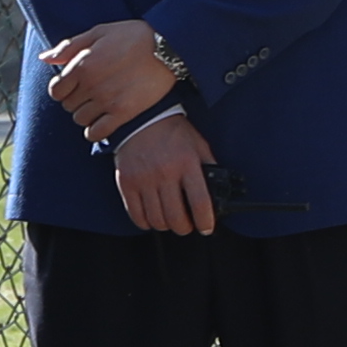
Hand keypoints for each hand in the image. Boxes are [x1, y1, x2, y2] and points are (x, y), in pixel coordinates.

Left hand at [44, 18, 176, 128]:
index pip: (56, 90)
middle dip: (76, 100)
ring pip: (80, 119)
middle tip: (90, 94)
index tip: (75, 86)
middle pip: (68, 105)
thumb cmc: (133, 36)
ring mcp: (106, 101)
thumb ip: (69, 47)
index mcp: (82, 65)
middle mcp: (91, 85)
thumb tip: (45, 58)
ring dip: (86, 115)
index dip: (63, 89)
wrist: (168, 48)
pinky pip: (97, 132)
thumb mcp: (99, 32)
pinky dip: (95, 131)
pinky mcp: (123, 113)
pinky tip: (103, 122)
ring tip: (99, 106)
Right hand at [104, 107, 219, 236]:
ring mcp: (143, 179)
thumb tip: (219, 192)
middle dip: (185, 228)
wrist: (141, 119)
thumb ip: (209, 168)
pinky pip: (136, 215)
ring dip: (166, 225)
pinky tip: (152, 216)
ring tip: (169, 219)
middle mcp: (164, 173)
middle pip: (176, 218)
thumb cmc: (173, 133)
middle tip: (187, 224)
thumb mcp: (199, 146)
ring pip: (156, 220)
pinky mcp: (127, 183)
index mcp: (187, 163)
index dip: (205, 222)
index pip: (200, 202)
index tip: (206, 228)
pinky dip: (146, 222)